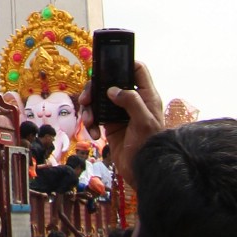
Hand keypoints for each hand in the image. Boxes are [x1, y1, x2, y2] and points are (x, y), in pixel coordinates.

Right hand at [80, 60, 163, 187]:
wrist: (145, 173)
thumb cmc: (150, 146)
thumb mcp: (145, 121)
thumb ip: (131, 100)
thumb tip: (112, 90)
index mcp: (146, 96)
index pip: (137, 70)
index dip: (124, 62)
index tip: (107, 64)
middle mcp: (132, 101)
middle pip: (110, 81)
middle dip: (95, 88)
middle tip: (87, 97)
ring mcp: (120, 112)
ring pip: (99, 98)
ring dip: (89, 107)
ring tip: (88, 121)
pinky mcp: (110, 125)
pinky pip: (95, 116)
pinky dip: (91, 122)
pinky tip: (94, 133)